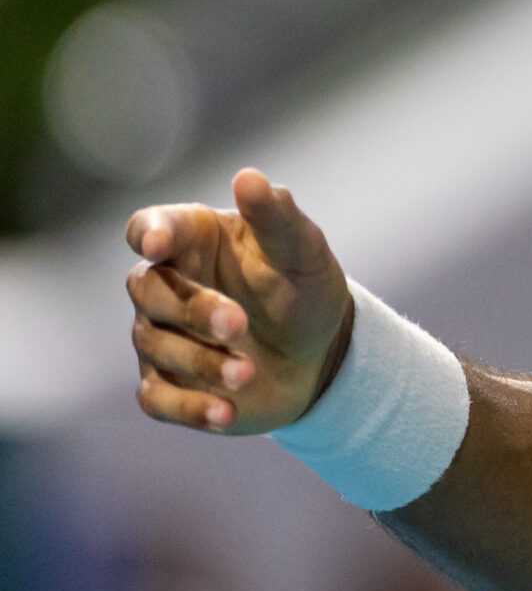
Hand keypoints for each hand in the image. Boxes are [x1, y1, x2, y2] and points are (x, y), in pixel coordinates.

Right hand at [126, 168, 352, 433]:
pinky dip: (191, 408)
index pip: (150, 226)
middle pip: (148, 290)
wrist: (323, 355)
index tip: (159, 243)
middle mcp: (168, 286)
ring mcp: (162, 337)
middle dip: (193, 309)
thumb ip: (277, 216)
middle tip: (240, 323)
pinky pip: (159, 399)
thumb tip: (248, 177)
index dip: (149, 232)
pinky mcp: (168, 385)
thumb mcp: (304, 251)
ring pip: (156, 346)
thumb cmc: (306, 288)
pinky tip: (227, 413)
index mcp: (194, 240)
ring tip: (249, 371)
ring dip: (203, 361)